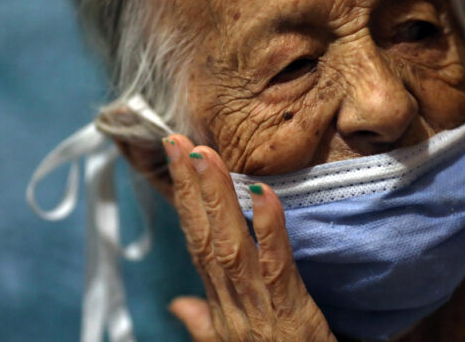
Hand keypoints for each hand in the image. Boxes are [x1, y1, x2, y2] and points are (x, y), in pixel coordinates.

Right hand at [159, 134, 336, 341]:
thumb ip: (205, 324)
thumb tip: (179, 305)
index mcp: (221, 306)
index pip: (197, 244)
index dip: (183, 201)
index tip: (175, 158)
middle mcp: (231, 305)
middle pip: (205, 238)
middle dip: (190, 188)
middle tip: (178, 140)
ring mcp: (257, 310)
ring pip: (230, 247)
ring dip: (215, 198)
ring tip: (205, 155)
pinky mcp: (290, 314)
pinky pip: (276, 266)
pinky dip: (269, 228)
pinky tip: (264, 192)